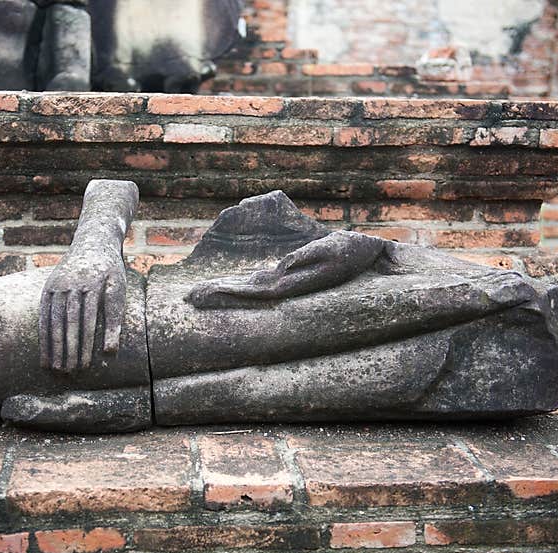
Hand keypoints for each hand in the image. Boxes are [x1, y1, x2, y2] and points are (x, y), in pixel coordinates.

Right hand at [39, 246, 125, 371]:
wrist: (93, 241)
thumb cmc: (111, 271)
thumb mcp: (119, 289)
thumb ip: (115, 319)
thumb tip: (111, 352)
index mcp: (92, 284)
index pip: (87, 320)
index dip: (85, 344)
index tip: (85, 365)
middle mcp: (71, 284)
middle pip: (68, 322)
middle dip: (68, 348)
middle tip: (69, 372)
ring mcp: (57, 285)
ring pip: (54, 319)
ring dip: (53, 345)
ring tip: (55, 368)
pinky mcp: (48, 288)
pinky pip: (44, 315)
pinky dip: (44, 336)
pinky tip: (45, 353)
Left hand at [187, 230, 385, 308]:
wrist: (368, 256)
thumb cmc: (351, 250)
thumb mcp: (330, 249)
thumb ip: (306, 258)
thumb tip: (281, 266)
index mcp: (293, 282)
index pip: (252, 291)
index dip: (228, 293)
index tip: (204, 293)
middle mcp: (285, 286)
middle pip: (245, 293)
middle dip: (218, 295)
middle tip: (189, 298)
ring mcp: (286, 282)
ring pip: (248, 288)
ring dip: (225, 291)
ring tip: (199, 294)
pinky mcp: (289, 274)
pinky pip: (259, 280)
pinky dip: (241, 283)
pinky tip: (227, 286)